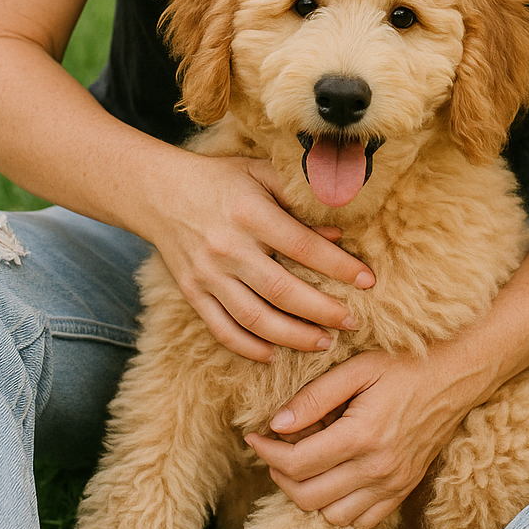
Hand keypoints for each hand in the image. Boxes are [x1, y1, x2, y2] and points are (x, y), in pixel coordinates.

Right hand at [148, 153, 374, 362]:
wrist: (160, 193)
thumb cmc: (221, 180)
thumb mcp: (261, 175)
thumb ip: (298, 202)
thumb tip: (337, 236)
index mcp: (251, 213)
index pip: (304, 247)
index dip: (340, 267)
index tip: (368, 281)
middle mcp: (229, 247)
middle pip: (283, 291)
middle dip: (324, 311)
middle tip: (353, 322)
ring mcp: (208, 274)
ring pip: (255, 318)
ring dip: (294, 336)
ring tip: (324, 343)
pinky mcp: (193, 293)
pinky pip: (222, 329)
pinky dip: (249, 348)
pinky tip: (275, 354)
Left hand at [245, 348, 479, 528]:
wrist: (457, 375)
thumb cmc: (405, 364)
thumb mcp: (358, 368)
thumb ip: (315, 397)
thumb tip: (276, 424)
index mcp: (363, 436)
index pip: (297, 463)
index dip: (266, 452)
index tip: (255, 436)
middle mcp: (379, 469)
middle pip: (308, 496)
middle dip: (280, 475)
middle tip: (274, 450)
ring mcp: (394, 485)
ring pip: (332, 516)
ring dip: (310, 494)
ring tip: (305, 462)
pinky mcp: (404, 491)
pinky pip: (362, 521)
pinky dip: (340, 507)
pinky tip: (335, 477)